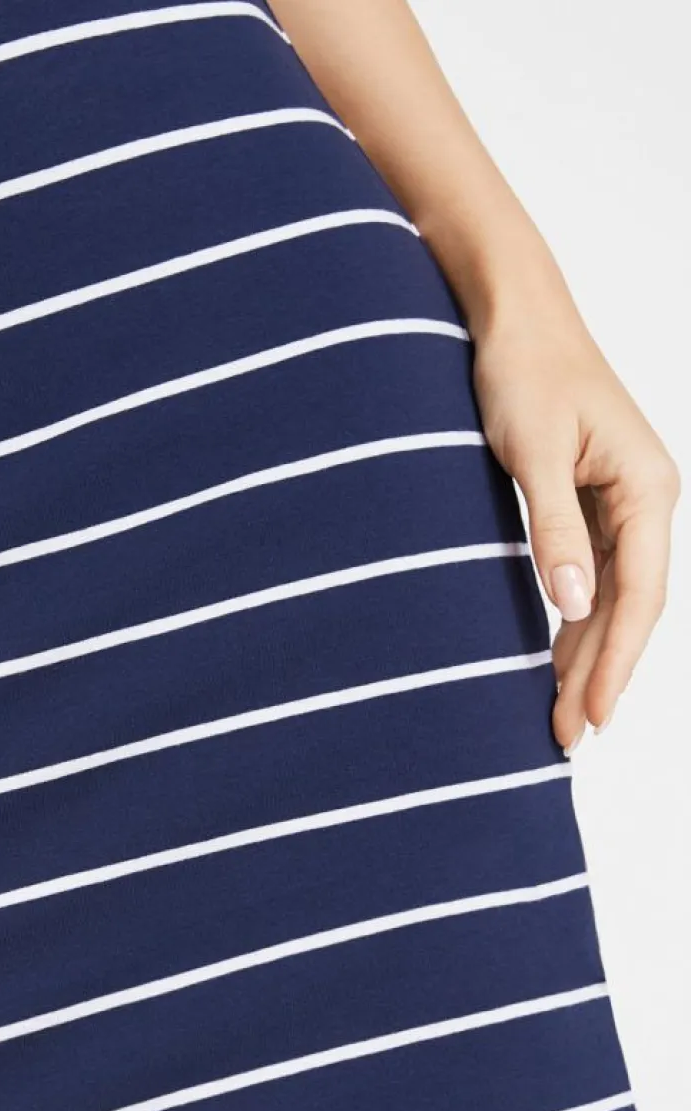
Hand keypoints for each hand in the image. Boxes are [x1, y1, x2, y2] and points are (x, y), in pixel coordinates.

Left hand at [473, 309, 679, 750]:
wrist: (516, 319)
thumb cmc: (524, 373)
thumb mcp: (530, 454)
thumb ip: (553, 532)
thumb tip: (572, 607)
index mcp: (648, 488)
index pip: (639, 595)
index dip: (616, 662)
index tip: (591, 715)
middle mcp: (647, 500)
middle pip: (629, 607)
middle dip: (599, 674)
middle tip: (567, 737)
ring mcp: (623, 503)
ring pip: (611, 599)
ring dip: (587, 656)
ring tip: (561, 717)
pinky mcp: (594, 503)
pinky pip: (592, 578)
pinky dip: (574, 622)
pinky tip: (557, 661)